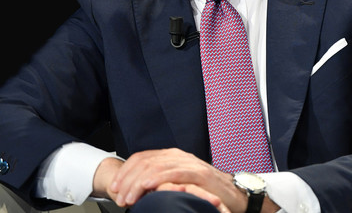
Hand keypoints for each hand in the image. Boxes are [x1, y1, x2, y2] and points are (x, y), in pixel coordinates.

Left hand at [97, 147, 273, 211]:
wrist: (235, 195)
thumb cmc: (206, 192)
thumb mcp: (179, 184)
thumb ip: (161, 181)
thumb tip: (136, 189)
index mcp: (172, 156)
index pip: (141, 157)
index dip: (124, 172)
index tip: (114, 189)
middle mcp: (179, 156)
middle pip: (144, 161)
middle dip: (126, 180)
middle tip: (118, 196)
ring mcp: (189, 163)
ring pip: (154, 166)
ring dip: (136, 183)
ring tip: (128, 198)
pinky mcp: (198, 173)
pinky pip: (171, 173)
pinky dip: (155, 179)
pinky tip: (145, 188)